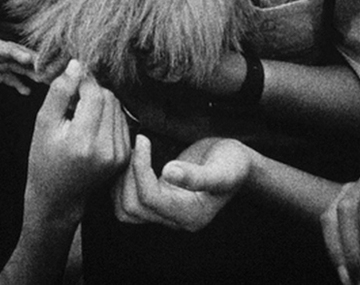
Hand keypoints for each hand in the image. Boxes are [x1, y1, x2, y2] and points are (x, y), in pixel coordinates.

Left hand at [0, 39, 38, 111]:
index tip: (30, 60)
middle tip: (44, 68)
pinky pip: (0, 77)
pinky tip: (24, 90)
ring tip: (40, 80)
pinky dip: (13, 82)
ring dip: (23, 71)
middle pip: (5, 54)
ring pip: (6, 66)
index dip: (14, 51)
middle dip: (25, 60)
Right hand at [25, 60, 130, 223]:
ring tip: (79, 114)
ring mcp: (119, 154)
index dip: (82, 80)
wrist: (58, 196)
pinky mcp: (125, 156)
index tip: (69, 80)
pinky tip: (90, 125)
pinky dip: (106, 115)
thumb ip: (59, 92)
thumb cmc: (44, 159)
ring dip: (100, 101)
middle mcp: (106, 149)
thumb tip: (77, 64)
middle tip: (71, 100)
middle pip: (108, 97)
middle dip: (91, 91)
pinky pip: (120, 120)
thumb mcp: (43, 123)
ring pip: (116, 106)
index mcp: (83, 142)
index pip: (94, 93)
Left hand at [112, 135, 250, 231]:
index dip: (140, 168)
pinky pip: (128, 201)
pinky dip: (124, 182)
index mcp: (191, 215)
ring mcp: (165, 213)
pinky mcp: (158, 202)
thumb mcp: (222, 169)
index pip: (150, 198)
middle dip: (129, 175)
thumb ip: (197, 175)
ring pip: (126, 209)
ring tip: (134, 152)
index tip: (144, 139)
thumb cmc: (233, 164)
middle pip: (132, 207)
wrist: (236, 164)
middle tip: (137, 146)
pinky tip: (134, 160)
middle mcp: (175, 220)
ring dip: (123, 181)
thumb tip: (168, 172)